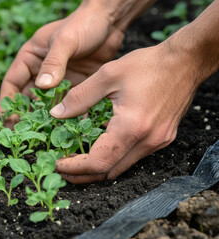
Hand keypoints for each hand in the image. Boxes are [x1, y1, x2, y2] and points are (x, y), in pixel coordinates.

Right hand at [0, 0, 149, 123]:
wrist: (110, 20)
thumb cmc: (83, 23)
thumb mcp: (65, 40)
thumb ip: (53, 62)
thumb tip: (42, 86)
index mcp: (31, 57)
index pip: (12, 83)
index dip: (8, 102)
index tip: (8, 120)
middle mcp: (42, 70)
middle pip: (28, 97)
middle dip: (26, 115)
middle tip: (27, 133)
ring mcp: (59, 79)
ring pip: (48, 103)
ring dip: (47, 117)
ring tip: (48, 134)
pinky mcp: (76, 84)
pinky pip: (68, 102)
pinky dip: (68, 113)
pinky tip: (70, 126)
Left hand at [52, 41, 202, 183]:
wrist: (184, 62)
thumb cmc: (148, 65)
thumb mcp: (107, 75)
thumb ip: (79, 97)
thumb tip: (56, 113)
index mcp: (131, 127)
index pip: (98, 162)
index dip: (74, 167)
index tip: (57, 164)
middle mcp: (147, 141)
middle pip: (109, 172)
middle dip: (83, 174)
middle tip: (62, 168)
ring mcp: (157, 142)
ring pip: (121, 167)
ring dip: (98, 167)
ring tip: (76, 158)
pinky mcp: (162, 138)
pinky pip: (132, 156)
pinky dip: (113, 156)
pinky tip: (100, 145)